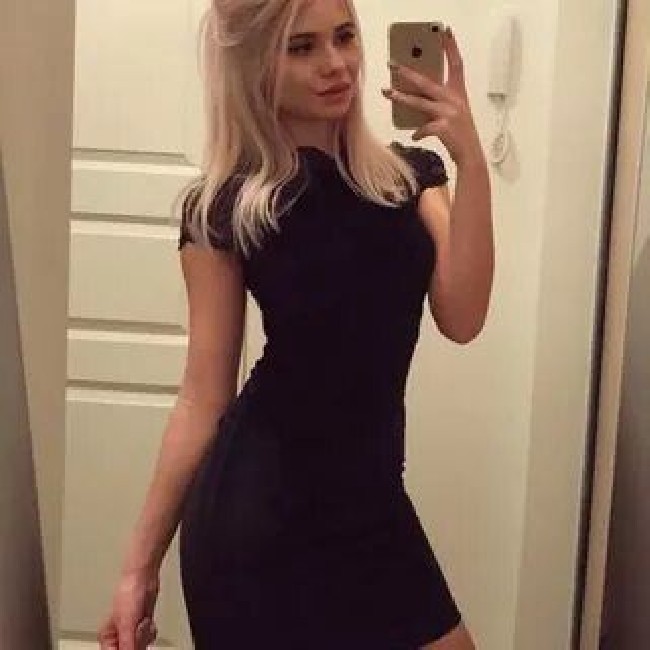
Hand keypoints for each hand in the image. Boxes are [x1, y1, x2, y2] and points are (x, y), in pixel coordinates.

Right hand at [98, 571, 158, 649]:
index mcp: (107, 638)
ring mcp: (130, 632)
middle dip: (137, 641)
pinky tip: (146, 620)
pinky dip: (150, 631)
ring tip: (141, 621)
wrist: (144, 578)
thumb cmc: (129, 593)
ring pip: (141, 647)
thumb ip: (127, 646)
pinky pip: (148, 639)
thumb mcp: (127, 625)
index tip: (132, 644)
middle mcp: (118, 637)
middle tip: (137, 628)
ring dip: (144, 635)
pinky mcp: (141, 628)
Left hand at [382, 27, 484, 166]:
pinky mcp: (444, 127)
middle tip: (393, 65)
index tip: (444, 32)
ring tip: (387, 92)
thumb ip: (438, 102)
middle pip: (427, 81)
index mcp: (459, 92)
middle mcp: (454, 100)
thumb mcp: (454, 112)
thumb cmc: (460, 133)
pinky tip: (414, 135)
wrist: (470, 154)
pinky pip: (424, 127)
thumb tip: (414, 98)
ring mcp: (449, 113)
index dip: (451, 47)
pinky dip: (418, 132)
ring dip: (401, 97)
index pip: (456, 63)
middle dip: (408, 73)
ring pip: (419, 102)